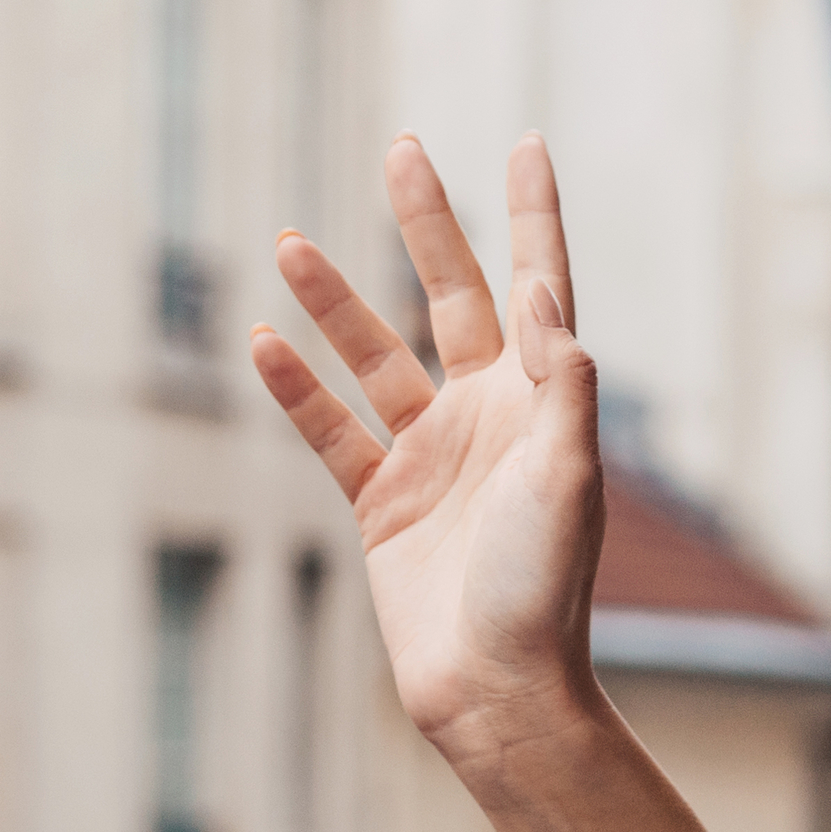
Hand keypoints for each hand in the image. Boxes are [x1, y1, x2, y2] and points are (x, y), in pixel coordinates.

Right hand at [252, 134, 606, 766]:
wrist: (495, 690)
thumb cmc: (545, 589)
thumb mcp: (569, 478)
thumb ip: (562, 385)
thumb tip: (543, 295)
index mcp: (542, 400)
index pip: (539, 283)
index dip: (532, 214)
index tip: (526, 141)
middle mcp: (487, 415)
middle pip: (451, 295)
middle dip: (427, 224)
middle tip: (401, 150)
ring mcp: (430, 456)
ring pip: (374, 356)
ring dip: (334, 301)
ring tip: (286, 241)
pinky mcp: (380, 502)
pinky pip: (330, 429)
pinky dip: (295, 387)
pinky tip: (261, 340)